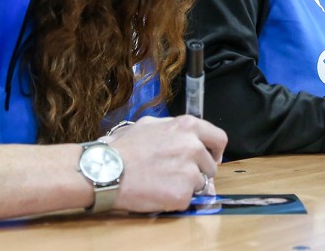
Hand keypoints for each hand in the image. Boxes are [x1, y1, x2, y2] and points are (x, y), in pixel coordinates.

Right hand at [105, 115, 226, 212]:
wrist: (106, 170)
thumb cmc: (123, 149)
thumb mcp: (150, 125)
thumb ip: (175, 131)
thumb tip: (191, 141)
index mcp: (187, 127)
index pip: (219, 139)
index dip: (215, 151)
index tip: (211, 157)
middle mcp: (193, 147)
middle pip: (210, 165)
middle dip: (198, 171)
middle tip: (176, 173)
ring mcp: (189, 171)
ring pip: (200, 183)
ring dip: (186, 185)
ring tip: (161, 181)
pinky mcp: (183, 194)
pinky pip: (188, 199)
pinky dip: (176, 198)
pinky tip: (158, 192)